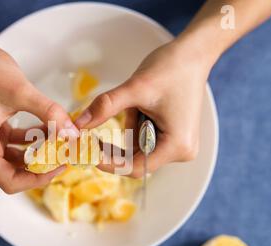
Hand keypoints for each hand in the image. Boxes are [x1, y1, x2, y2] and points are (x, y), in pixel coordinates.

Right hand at [0, 40, 77, 192]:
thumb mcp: (21, 92)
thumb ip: (49, 113)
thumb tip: (73, 133)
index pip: (9, 181)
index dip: (37, 179)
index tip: (60, 166)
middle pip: (12, 174)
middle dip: (41, 166)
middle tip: (65, 155)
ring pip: (16, 160)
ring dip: (39, 152)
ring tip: (61, 141)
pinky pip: (15, 144)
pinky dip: (32, 140)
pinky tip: (50, 129)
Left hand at [74, 40, 211, 177]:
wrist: (192, 54)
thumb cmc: (171, 68)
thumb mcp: (135, 88)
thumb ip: (105, 107)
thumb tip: (78, 124)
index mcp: (176, 146)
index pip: (135, 167)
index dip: (108, 162)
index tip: (87, 153)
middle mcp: (181, 151)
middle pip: (136, 160)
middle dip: (114, 147)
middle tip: (90, 136)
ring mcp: (178, 145)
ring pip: (138, 149)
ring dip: (127, 130)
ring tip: (133, 106)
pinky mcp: (173, 136)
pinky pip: (145, 140)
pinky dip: (134, 126)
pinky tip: (138, 108)